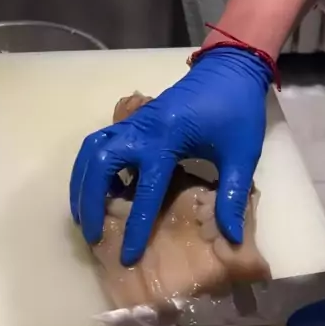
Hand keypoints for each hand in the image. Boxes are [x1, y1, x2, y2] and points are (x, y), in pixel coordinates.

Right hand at [70, 48, 271, 265]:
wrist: (230, 69)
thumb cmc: (237, 111)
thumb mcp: (241, 154)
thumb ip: (233, 195)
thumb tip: (231, 237)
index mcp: (168, 140)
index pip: (145, 191)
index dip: (135, 227)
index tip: (127, 256)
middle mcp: (142, 130)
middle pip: (99, 164)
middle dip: (90, 201)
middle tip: (92, 234)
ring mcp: (134, 122)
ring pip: (92, 151)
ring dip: (82, 182)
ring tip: (83, 214)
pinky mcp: (134, 119)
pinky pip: (100, 143)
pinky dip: (91, 166)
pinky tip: (100, 188)